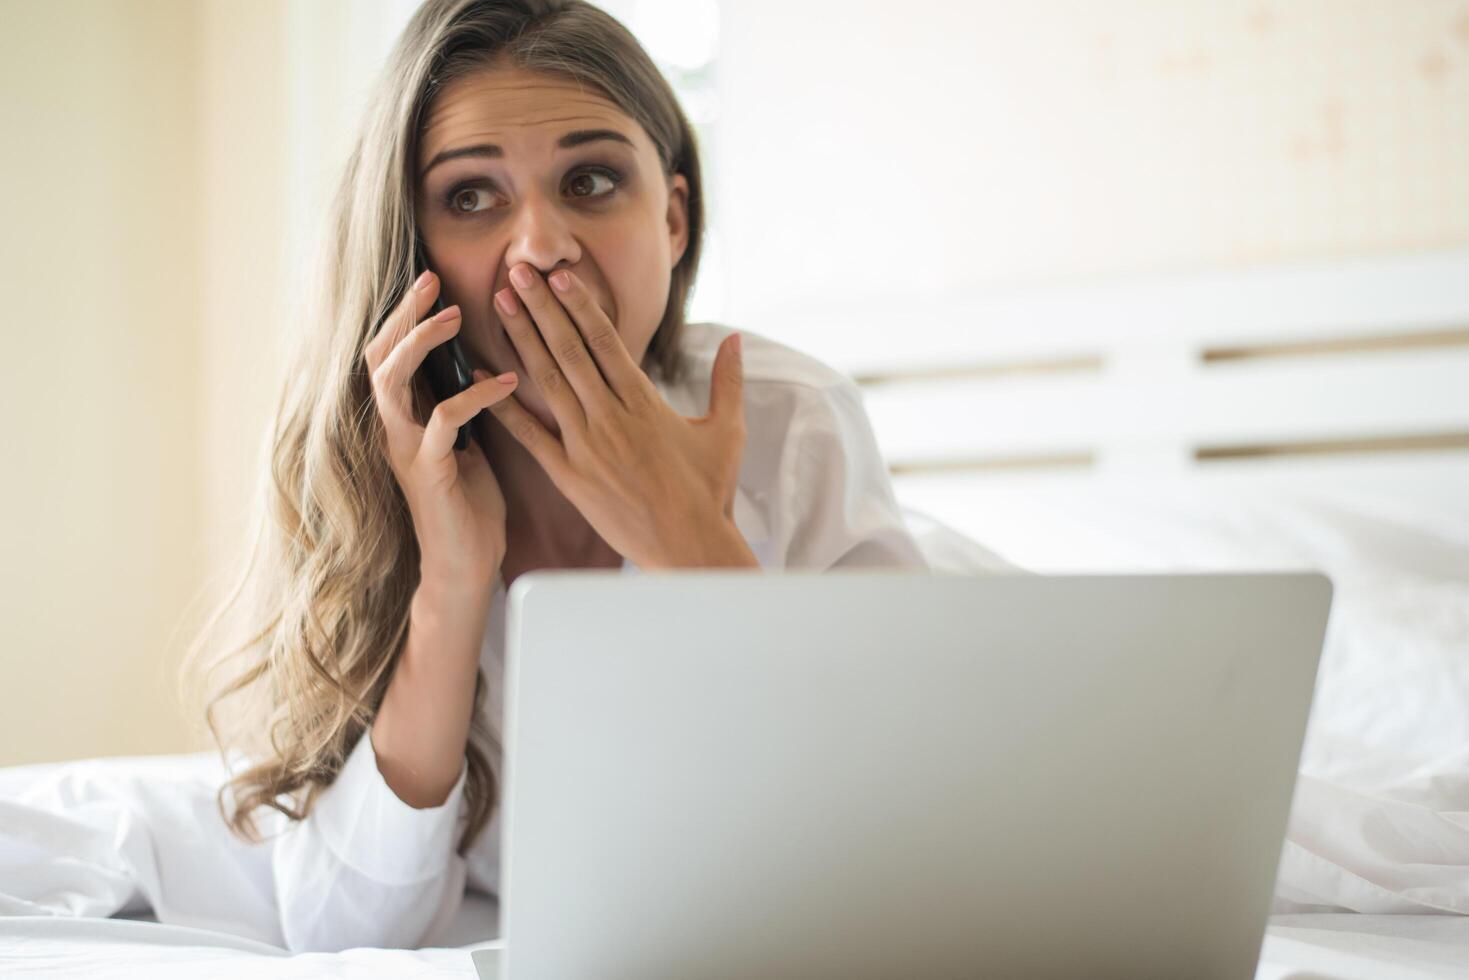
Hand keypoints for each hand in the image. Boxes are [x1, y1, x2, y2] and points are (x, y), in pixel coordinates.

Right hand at [363, 270, 522, 595]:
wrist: (467, 565)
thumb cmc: (471, 503)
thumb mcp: (466, 441)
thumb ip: (461, 402)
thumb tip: (480, 358)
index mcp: (404, 418)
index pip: (389, 353)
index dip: (405, 315)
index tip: (432, 281)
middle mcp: (395, 429)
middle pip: (379, 356)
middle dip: (403, 315)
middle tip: (432, 281)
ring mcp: (407, 450)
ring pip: (394, 383)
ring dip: (422, 344)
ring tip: (456, 316)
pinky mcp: (429, 473)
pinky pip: (443, 422)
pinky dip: (475, 396)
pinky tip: (508, 381)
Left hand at [484, 263, 755, 569]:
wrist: (690, 548)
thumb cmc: (710, 491)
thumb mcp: (727, 431)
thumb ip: (728, 381)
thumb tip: (736, 339)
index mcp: (645, 403)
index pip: (606, 342)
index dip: (580, 305)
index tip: (560, 275)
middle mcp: (611, 418)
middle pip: (569, 350)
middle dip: (541, 307)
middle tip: (516, 270)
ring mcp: (586, 448)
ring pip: (547, 382)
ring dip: (521, 339)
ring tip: (501, 304)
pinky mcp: (569, 478)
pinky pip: (530, 436)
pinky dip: (505, 405)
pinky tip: (483, 377)